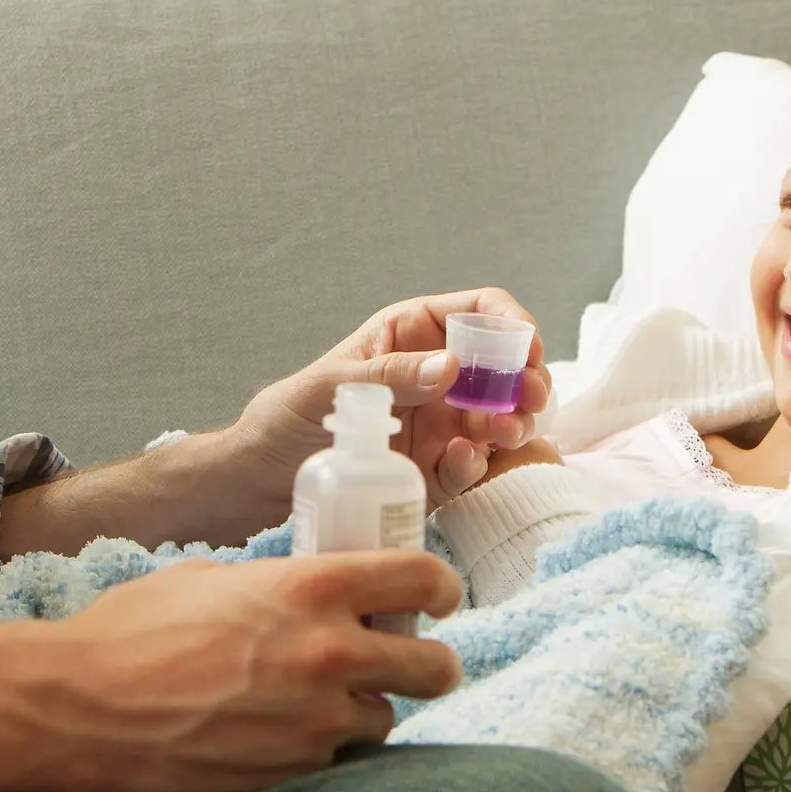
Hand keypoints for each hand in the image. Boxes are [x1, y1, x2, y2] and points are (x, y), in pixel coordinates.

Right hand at [39, 552, 462, 791]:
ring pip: (384, 720)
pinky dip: (318, 749)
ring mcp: (314, 723)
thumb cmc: (134, 629)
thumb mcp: (210, 577)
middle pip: (435, 666)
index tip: (436, 596)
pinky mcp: (291, 775)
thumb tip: (300, 593)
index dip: (439, 588)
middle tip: (414, 661)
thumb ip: (274, 585)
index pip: (419, 578)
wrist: (83, 705)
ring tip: (318, 701)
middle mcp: (329, 654)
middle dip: (432, 663)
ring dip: (364, 710)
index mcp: (312, 588)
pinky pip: (332, 762)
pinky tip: (274, 733)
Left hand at [235, 289, 551, 510]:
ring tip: (503, 433)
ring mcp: (441, 424)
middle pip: (504, 368)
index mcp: (412, 334)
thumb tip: (454, 368)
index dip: (511, 323)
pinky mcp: (437, 471)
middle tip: (530, 400)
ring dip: (512, 424)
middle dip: (526, 380)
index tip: (527, 348)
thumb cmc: (288, 416)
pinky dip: (475, 465)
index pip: (479, 311)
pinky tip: (460, 462)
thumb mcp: (330, 387)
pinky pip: (472, 466)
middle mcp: (436, 376)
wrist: (259, 480)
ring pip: (501, 417)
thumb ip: (390, 376)